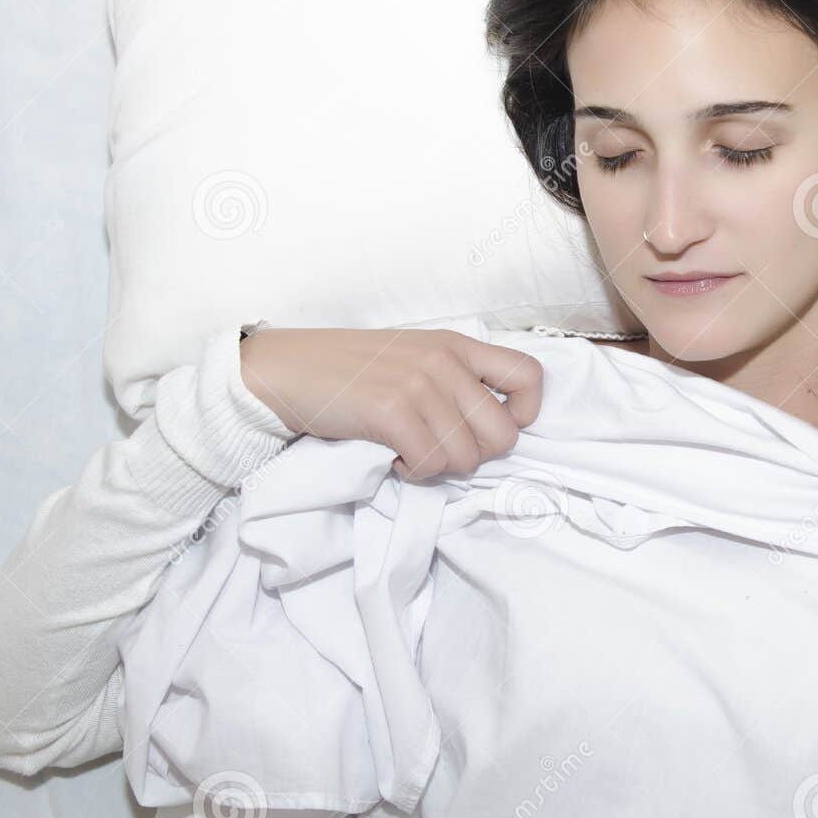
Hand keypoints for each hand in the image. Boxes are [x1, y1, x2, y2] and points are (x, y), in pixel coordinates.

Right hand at [238, 326, 543, 479]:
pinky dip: (411, 472)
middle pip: (504, 434)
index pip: (531, 377)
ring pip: (466, 458)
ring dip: (437, 467)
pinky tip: (391, 457)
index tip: (485, 429)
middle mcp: (445, 361)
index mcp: (457, 345)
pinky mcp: (391, 411)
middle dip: (474, 456)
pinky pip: (430, 465)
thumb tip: (495, 428)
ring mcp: (419, 384)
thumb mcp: (415, 358)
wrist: (286, 371)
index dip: (523, 415)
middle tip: (438, 450)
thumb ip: (456, 381)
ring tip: (408, 451)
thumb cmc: (351, 372)